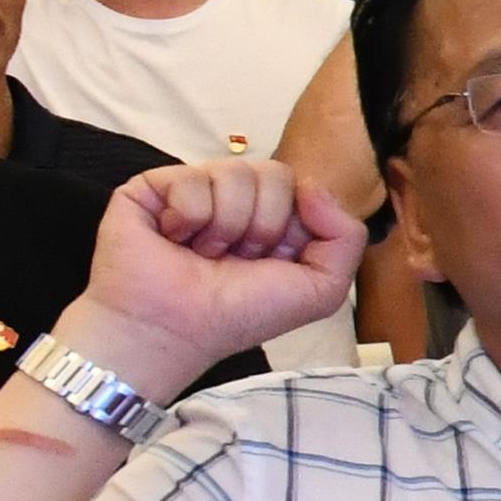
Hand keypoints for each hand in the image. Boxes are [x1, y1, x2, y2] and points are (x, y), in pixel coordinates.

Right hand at [75, 158, 367, 371]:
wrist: (173, 329)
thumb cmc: (241, 314)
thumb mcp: (321, 288)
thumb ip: (346, 238)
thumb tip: (313, 186)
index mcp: (275, 217)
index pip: (302, 186)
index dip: (294, 224)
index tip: (273, 259)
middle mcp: (236, 199)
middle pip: (274, 172)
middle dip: (263, 225)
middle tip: (237, 258)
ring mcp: (194, 189)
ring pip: (235, 171)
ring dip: (226, 225)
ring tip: (204, 253)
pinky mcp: (153, 186)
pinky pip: (190, 177)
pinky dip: (189, 218)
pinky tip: (174, 240)